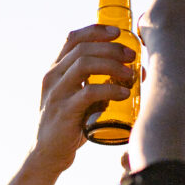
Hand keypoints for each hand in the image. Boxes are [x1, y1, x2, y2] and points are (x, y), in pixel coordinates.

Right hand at [30, 24, 135, 174]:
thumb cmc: (70, 125)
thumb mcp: (83, 99)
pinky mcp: (64, 111)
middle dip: (111, 48)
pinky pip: (88, 92)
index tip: (118, 32)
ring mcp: (57, 93)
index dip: (96, 31)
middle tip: (131, 56)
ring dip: (112, 65)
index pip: (73, 39)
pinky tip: (123, 94)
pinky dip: (109, 89)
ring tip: (130, 75)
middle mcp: (53, 77)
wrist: (48, 154)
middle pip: (83, 48)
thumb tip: (137, 73)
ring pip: (84, 65)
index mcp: (56, 70)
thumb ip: (102, 84)